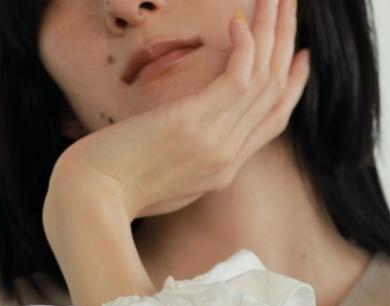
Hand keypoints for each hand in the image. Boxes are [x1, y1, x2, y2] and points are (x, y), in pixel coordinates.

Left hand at [49, 0, 309, 220]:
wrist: (90, 201)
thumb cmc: (110, 190)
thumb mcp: (159, 181)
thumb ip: (184, 160)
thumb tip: (183, 137)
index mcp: (222, 171)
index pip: (272, 122)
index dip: (291, 86)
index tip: (300, 56)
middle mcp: (227, 158)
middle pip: (274, 94)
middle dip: (286, 43)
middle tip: (292, 5)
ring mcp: (214, 143)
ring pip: (263, 79)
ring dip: (272, 31)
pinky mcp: (194, 124)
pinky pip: (236, 79)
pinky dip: (244, 47)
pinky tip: (239, 21)